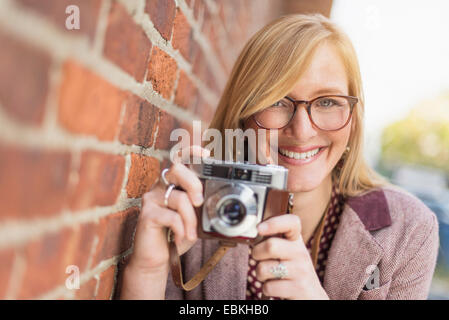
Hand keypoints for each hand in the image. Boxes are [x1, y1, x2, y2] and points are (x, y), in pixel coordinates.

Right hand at [127, 146, 209, 274]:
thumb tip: (212, 200)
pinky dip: (181, 229)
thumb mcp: (192, 219)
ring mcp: (151, 199)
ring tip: (191, 234)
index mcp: (171, 184)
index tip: (205, 154)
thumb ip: (198, 207)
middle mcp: (159, 187)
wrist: (155, 259)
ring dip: (191, 219)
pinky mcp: (147, 215)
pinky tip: (180, 238)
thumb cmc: (174, 236)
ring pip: (179, 198)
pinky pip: (171, 217)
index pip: (178, 160)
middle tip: (199, 202)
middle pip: (176, 169)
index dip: (190, 152)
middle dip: (193, 183)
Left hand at [251, 214, 328, 299]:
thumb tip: (252, 232)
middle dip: (256, 254)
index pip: (292, 222)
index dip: (274, 222)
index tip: (259, 228)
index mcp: (296, 240)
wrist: (311, 295)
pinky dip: (266, 289)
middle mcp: (301, 253)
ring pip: (264, 268)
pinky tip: (276, 288)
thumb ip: (272, 240)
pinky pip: (268, 287)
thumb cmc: (291, 271)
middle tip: (260, 259)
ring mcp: (301, 271)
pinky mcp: (299, 289)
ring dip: (260, 274)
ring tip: (270, 275)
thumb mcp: (286, 252)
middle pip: (271, 246)